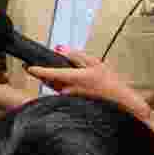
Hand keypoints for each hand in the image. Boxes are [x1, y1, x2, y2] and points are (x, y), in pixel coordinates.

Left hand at [28, 49, 152, 121]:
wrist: (125, 106)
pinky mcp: (75, 106)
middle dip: (44, 75)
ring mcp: (71, 100)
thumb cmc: (112, 84)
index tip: (28, 67)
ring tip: (52, 75)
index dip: (37, 70)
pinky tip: (67, 86)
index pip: (49, 74)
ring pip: (56, 89)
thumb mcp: (96, 64)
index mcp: (74, 78)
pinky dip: (61, 89)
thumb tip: (60, 49)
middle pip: (50, 82)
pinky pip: (63, 96)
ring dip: (52, 82)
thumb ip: (77, 56)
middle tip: (36, 68)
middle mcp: (69, 91)